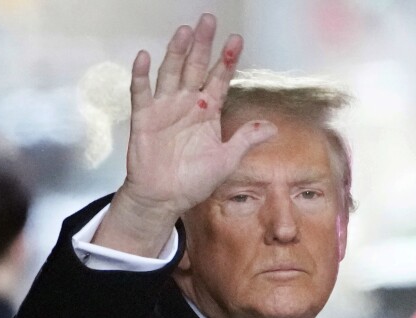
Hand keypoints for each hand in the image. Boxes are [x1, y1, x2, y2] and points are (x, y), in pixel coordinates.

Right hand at [92, 13, 275, 256]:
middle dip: (203, 45)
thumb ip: (246, 139)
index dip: (227, 60)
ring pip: (171, 73)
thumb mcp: (226, 160)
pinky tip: (145, 58)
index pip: (219, 79)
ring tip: (185, 32)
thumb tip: (273, 127)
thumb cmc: (193, 181)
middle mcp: (187, 105)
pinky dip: (141, 76)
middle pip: (196, 68)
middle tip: (209, 21)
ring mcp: (164, 109)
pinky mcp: (144, 118)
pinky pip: (141, 93)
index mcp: (208, 112)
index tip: (237, 40)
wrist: (164, 198)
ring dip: (177, 52)